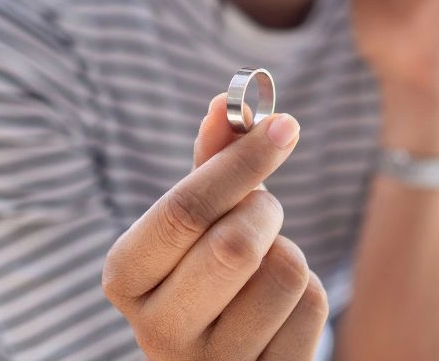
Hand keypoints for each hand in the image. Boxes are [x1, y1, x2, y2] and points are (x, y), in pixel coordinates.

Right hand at [102, 94, 327, 359]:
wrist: (225, 352)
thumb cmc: (207, 267)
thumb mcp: (200, 218)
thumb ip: (212, 160)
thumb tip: (228, 101)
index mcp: (125, 277)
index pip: (184, 210)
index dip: (239, 162)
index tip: (284, 126)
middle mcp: (156, 332)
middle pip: (235, 245)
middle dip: (265, 212)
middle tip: (264, 211)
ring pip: (285, 272)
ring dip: (288, 252)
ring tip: (263, 267)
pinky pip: (313, 306)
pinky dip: (307, 293)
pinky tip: (279, 308)